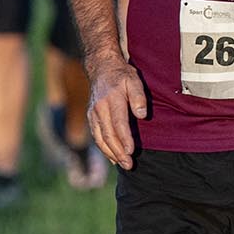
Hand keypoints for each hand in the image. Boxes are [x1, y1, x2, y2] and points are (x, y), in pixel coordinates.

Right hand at [85, 55, 147, 170]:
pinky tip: (112, 157)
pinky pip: (96, 135)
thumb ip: (138, 97)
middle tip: (129, 165)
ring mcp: (93, 113)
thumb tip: (142, 115)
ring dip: (110, 153)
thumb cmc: (121, 75)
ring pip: (99, 137)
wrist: (101, 68)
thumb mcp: (134, 80)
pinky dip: (103, 148)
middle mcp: (99, 108)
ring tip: (122, 164)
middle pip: (108, 134)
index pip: (118, 123)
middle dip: (118, 152)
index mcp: (111, 99)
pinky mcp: (90, 117)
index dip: (124, 139)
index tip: (131, 152)